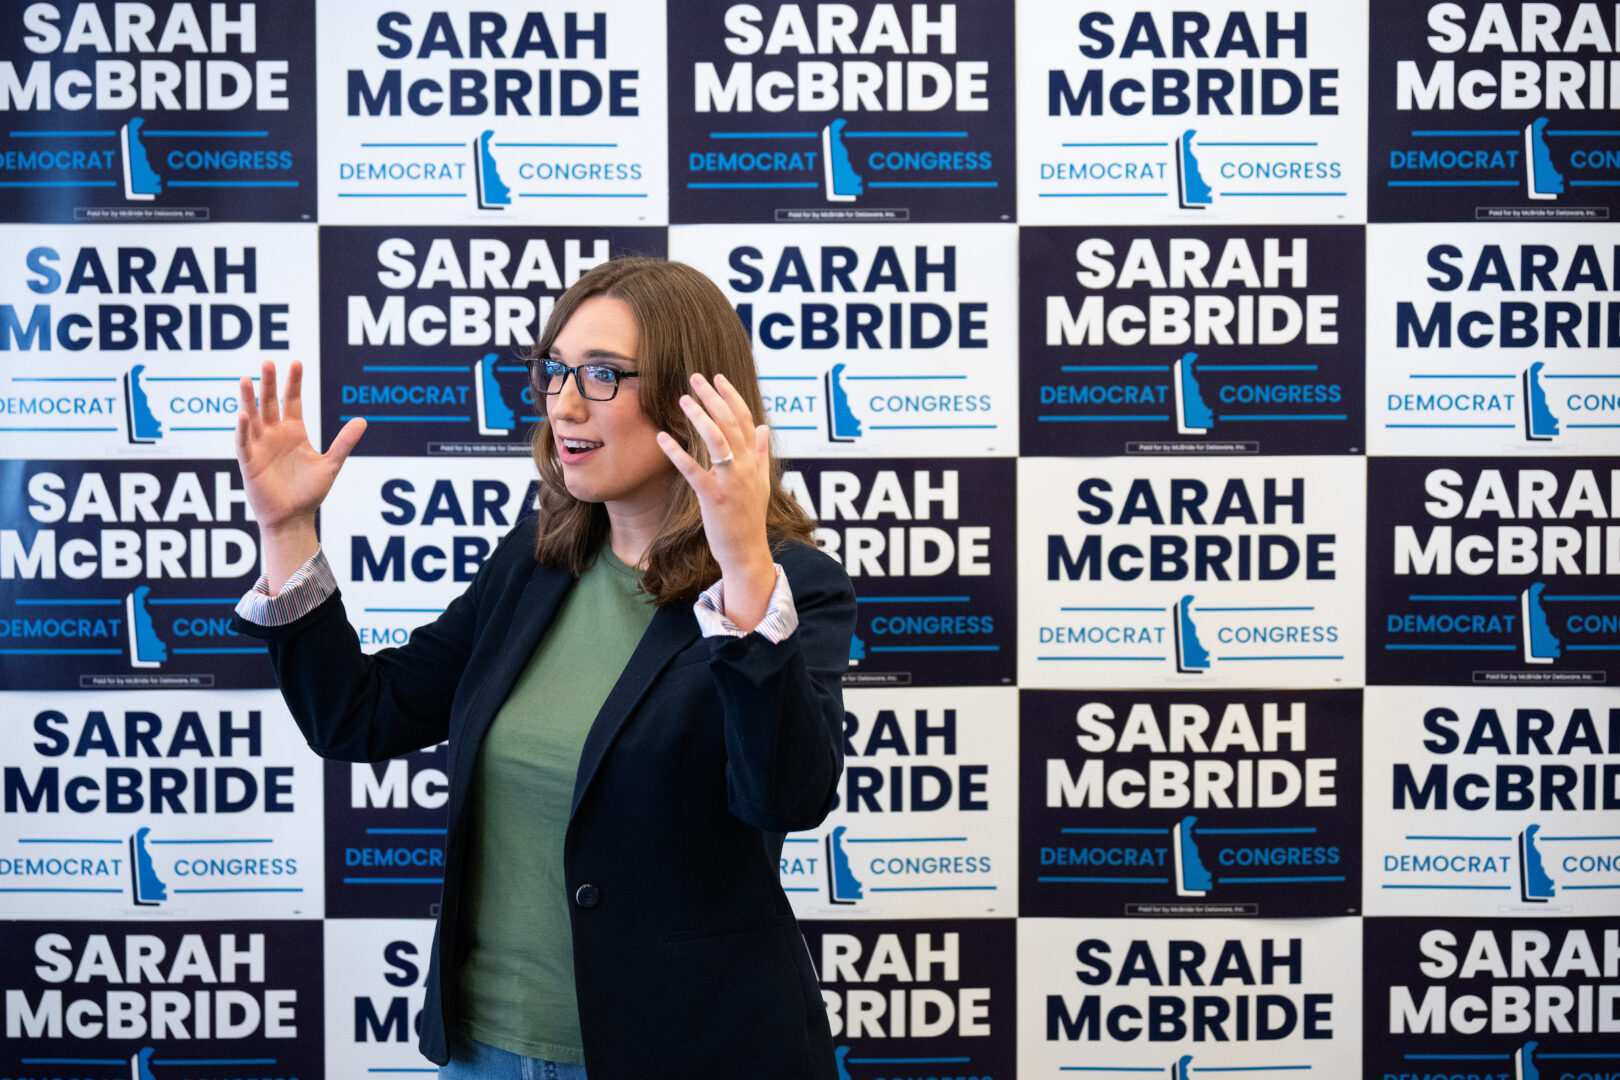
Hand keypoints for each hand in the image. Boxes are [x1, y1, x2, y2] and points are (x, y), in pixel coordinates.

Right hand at [236, 360, 364, 587]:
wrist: (294, 518)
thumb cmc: (309, 492)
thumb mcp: (331, 464)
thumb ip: (344, 442)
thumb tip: (363, 420)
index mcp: (294, 432)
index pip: (292, 401)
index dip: (294, 383)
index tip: (296, 362)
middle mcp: (274, 435)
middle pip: (270, 403)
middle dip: (269, 383)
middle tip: (267, 362)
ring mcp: (260, 446)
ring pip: (252, 417)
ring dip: (249, 399)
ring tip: (246, 378)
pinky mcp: (250, 462)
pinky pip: (243, 442)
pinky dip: (243, 429)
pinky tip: (244, 414)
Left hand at [656, 373, 775, 630]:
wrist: (747, 552)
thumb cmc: (749, 518)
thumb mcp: (761, 483)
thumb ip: (761, 453)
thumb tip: (763, 427)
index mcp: (754, 461)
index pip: (745, 420)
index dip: (731, 397)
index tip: (717, 378)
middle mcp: (745, 467)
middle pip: (730, 423)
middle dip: (713, 398)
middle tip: (695, 378)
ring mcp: (731, 482)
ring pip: (717, 440)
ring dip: (700, 417)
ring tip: (682, 399)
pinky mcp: (715, 498)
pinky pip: (695, 471)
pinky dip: (678, 453)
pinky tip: (663, 438)